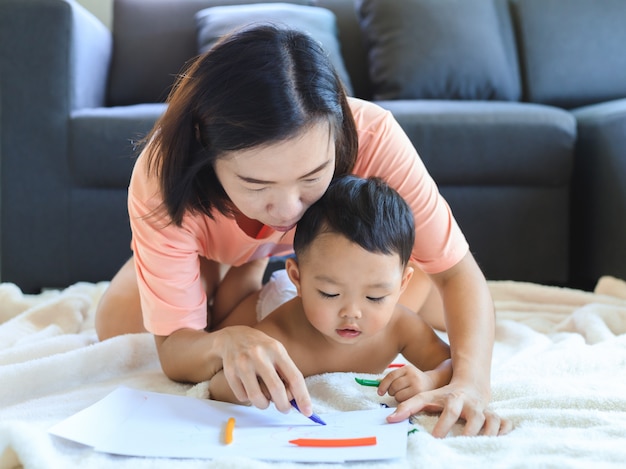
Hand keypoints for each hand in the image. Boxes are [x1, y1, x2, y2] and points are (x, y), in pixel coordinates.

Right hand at [218, 325, 311, 414]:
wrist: (233, 337)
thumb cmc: (261, 348)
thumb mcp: (277, 352)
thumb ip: (287, 374)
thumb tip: (297, 400)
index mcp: (276, 350)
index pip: (294, 377)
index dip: (302, 397)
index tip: (307, 411)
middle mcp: (259, 355)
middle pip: (276, 389)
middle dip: (283, 405)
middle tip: (284, 408)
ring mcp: (243, 363)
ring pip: (257, 397)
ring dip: (264, 404)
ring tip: (265, 398)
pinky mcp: (230, 372)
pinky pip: (242, 397)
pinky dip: (248, 399)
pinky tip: (249, 388)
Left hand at [377, 364, 439, 401]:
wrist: (435, 383)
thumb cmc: (416, 380)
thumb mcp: (406, 375)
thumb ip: (393, 378)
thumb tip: (376, 382)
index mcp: (407, 368)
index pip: (391, 376)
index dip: (383, 385)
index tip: (379, 392)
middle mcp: (413, 376)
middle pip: (393, 387)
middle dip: (392, 392)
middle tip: (397, 392)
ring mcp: (417, 385)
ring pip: (398, 395)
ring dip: (397, 397)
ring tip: (405, 395)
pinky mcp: (420, 395)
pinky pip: (404, 401)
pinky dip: (403, 402)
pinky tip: (409, 398)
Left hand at [386, 380, 511, 436]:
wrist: (470, 384)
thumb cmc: (444, 395)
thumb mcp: (427, 397)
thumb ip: (408, 406)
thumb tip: (390, 419)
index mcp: (455, 399)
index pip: (450, 410)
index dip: (444, 423)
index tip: (436, 437)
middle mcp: (472, 405)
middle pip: (475, 416)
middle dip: (470, 430)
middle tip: (462, 443)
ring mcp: (485, 411)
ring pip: (493, 421)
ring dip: (489, 432)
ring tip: (481, 445)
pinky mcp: (494, 416)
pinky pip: (504, 424)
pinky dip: (504, 430)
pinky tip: (500, 439)